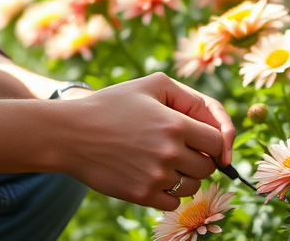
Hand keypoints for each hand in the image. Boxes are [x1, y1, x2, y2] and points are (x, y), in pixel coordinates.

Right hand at [57, 73, 235, 210]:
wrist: (70, 134)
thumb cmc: (112, 105)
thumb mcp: (151, 85)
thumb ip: (189, 97)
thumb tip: (216, 131)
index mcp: (175, 124)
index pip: (218, 141)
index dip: (214, 140)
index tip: (203, 141)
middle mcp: (169, 152)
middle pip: (208, 167)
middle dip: (200, 159)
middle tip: (179, 149)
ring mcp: (156, 176)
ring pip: (192, 186)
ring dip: (185, 177)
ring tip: (163, 161)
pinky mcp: (141, 195)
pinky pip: (173, 203)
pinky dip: (168, 193)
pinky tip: (153, 176)